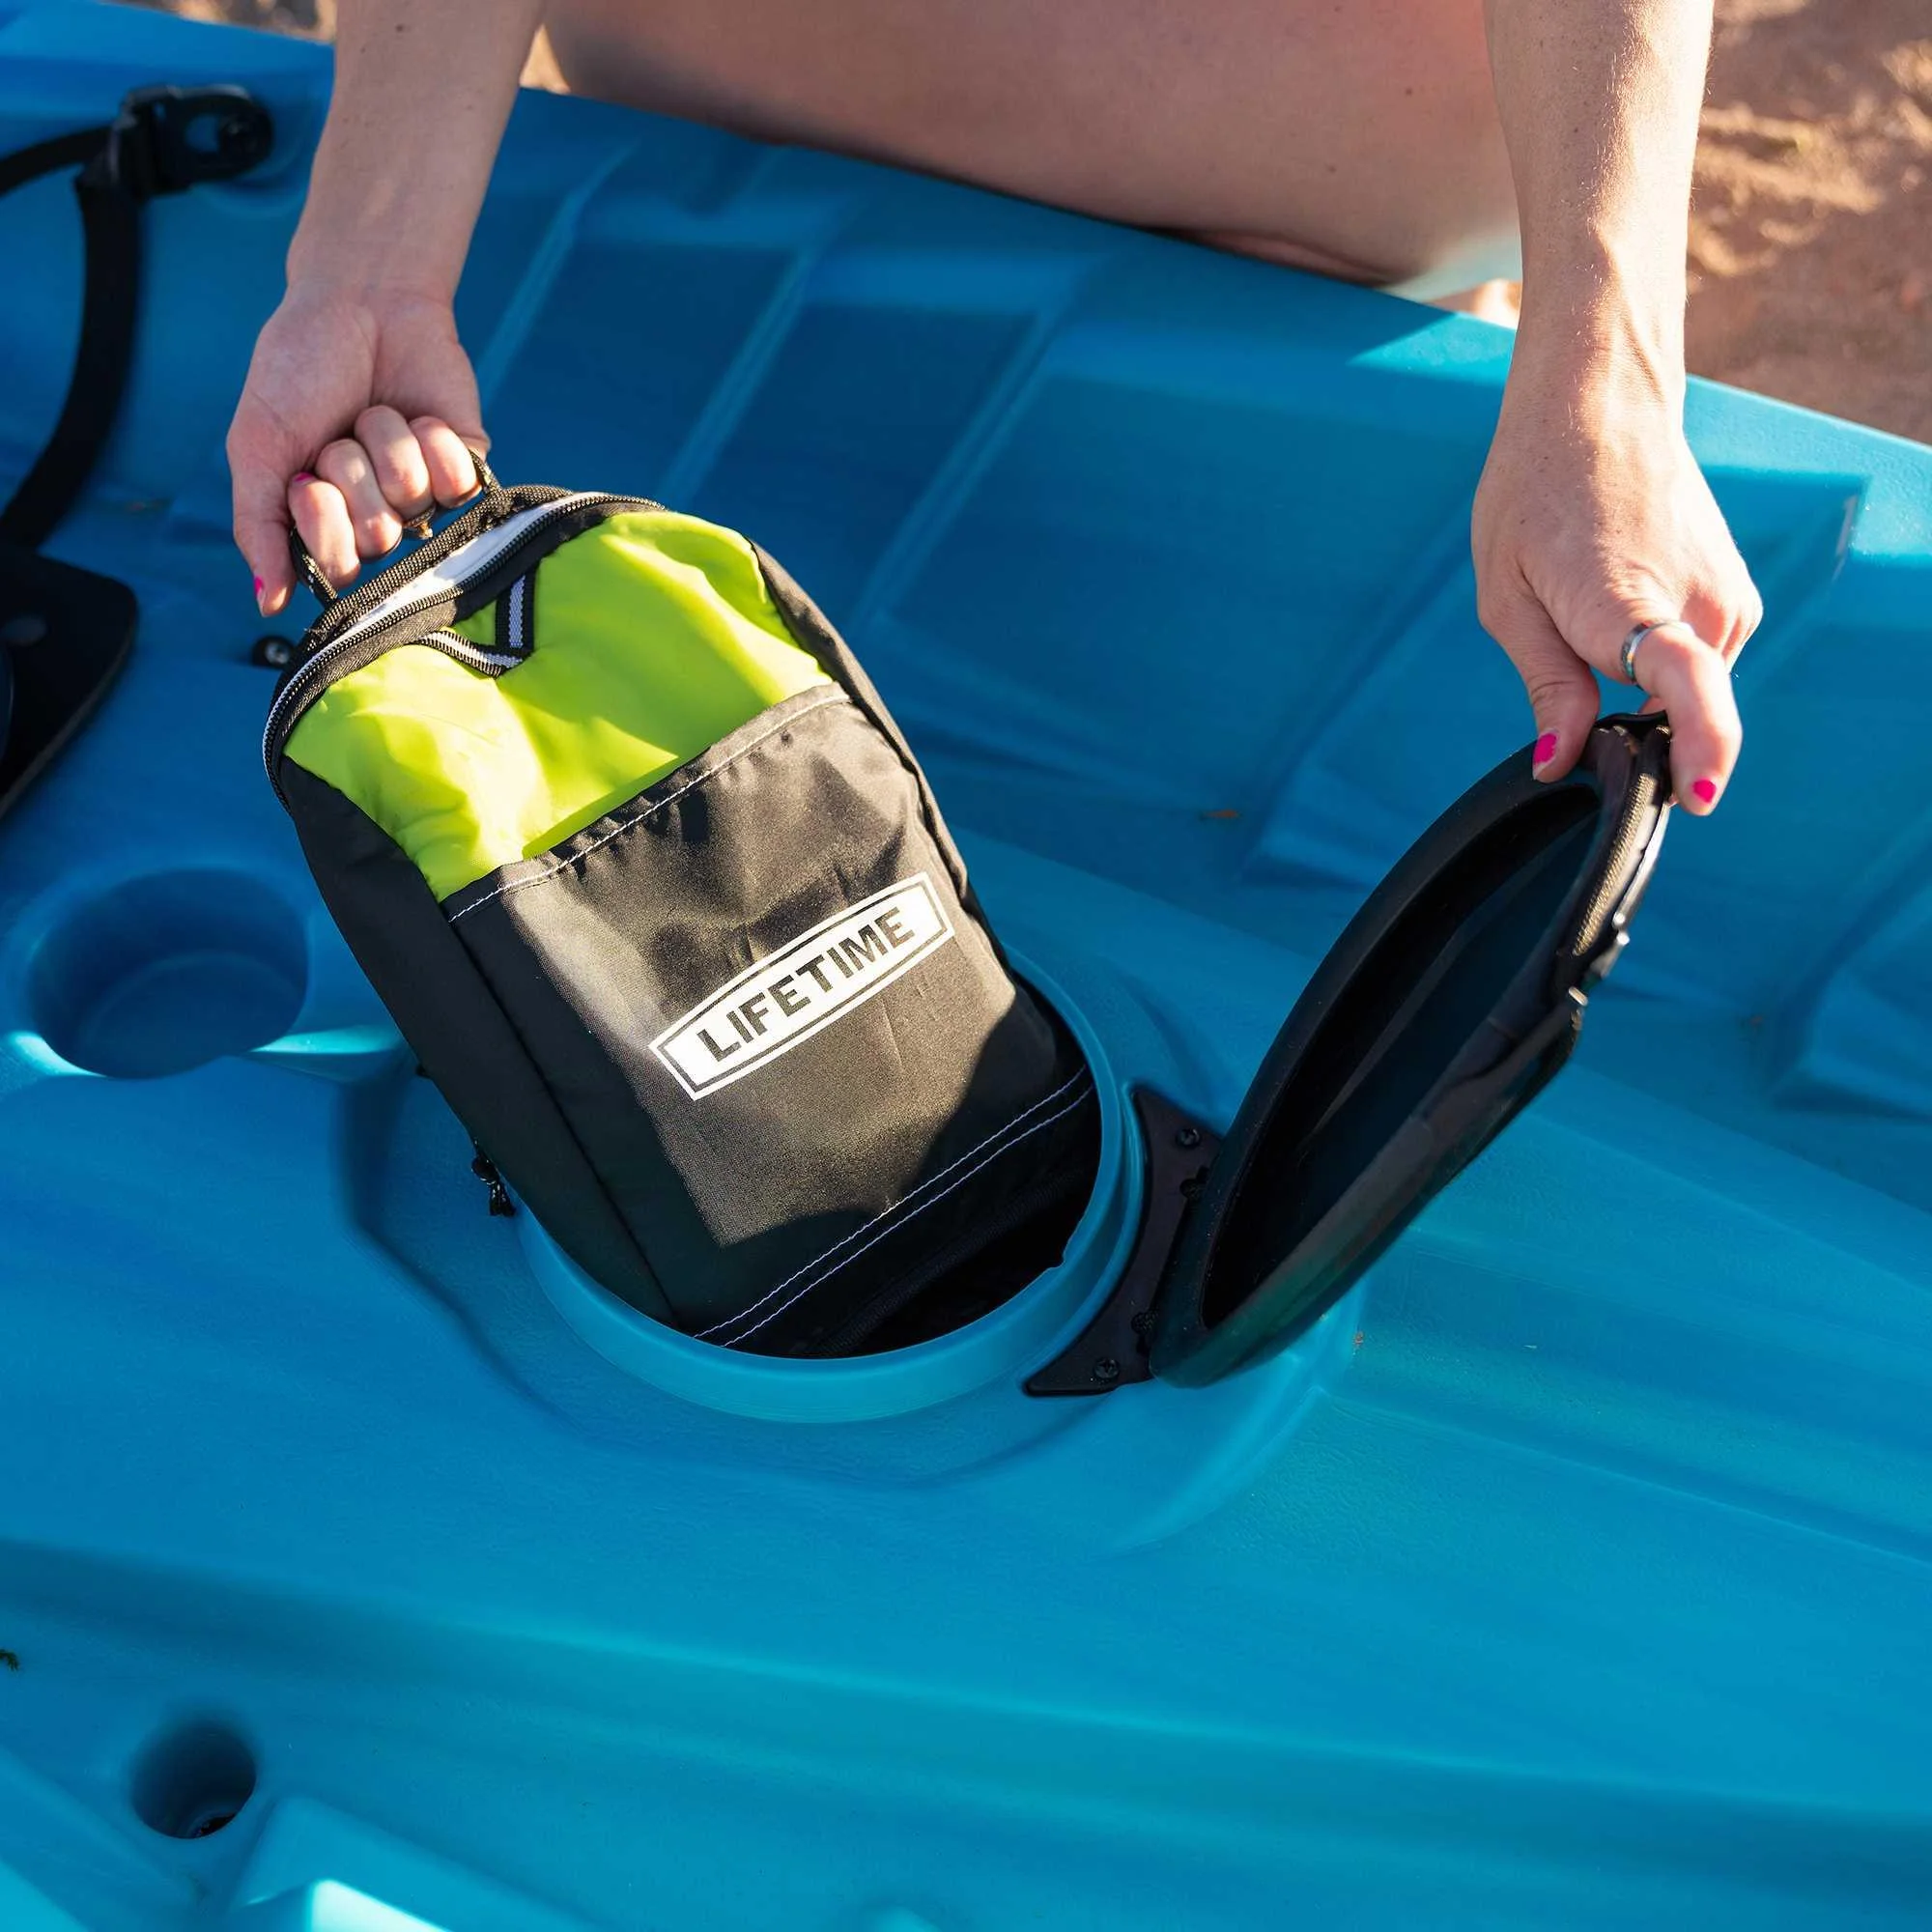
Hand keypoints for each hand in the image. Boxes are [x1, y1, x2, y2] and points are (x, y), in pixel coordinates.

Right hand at [227, 282, 487, 614]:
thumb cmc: (300, 369)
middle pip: (377, 539)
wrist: (359, 301)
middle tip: (340, 435)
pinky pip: (458, 483)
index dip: (321, 521)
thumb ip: (258, 528)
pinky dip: (431, 439)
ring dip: (384, 444)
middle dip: (350, 474)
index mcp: (324, 519)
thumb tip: (269, 603)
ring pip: (413, 503)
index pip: (336, 568)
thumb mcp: (258, 445)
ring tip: (375, 412)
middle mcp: (377, 515)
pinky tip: (419, 414)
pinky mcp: (465, 466)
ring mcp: (425, 495)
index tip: (305, 475)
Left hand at [1471, 359, 1760, 814]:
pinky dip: (1656, 667)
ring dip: (1636, 692)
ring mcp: (1728, 602)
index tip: (1700, 801)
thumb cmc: (1535, 497)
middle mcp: (1699, 606)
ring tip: (1582, 618)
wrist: (1599, 408)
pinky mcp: (1735, 599)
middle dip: (1627, 733)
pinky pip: (1695, 666)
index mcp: (1628, 604)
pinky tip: (1614, 616)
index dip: (1700, 751)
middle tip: (1565, 675)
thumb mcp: (1509, 600)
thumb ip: (1546, 686)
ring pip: (1684, 695)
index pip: (1689, 690)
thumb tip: (1559, 762)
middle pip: (1674, 717)